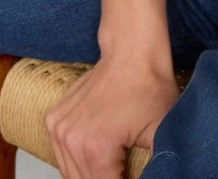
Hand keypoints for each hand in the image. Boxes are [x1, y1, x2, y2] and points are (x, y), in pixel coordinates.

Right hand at [45, 52, 179, 178]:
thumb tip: (162, 175)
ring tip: (114, 165)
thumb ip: (159, 166)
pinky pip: (62, 157)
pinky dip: (77, 162)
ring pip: (71, 175)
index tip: (133, 176)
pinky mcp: (53, 120)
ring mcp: (58, 128)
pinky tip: (97, 154)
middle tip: (124, 171)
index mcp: (97, 148)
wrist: (132, 51)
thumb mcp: (164, 133)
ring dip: (91, 176)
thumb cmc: (149, 87)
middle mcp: (71, 139)